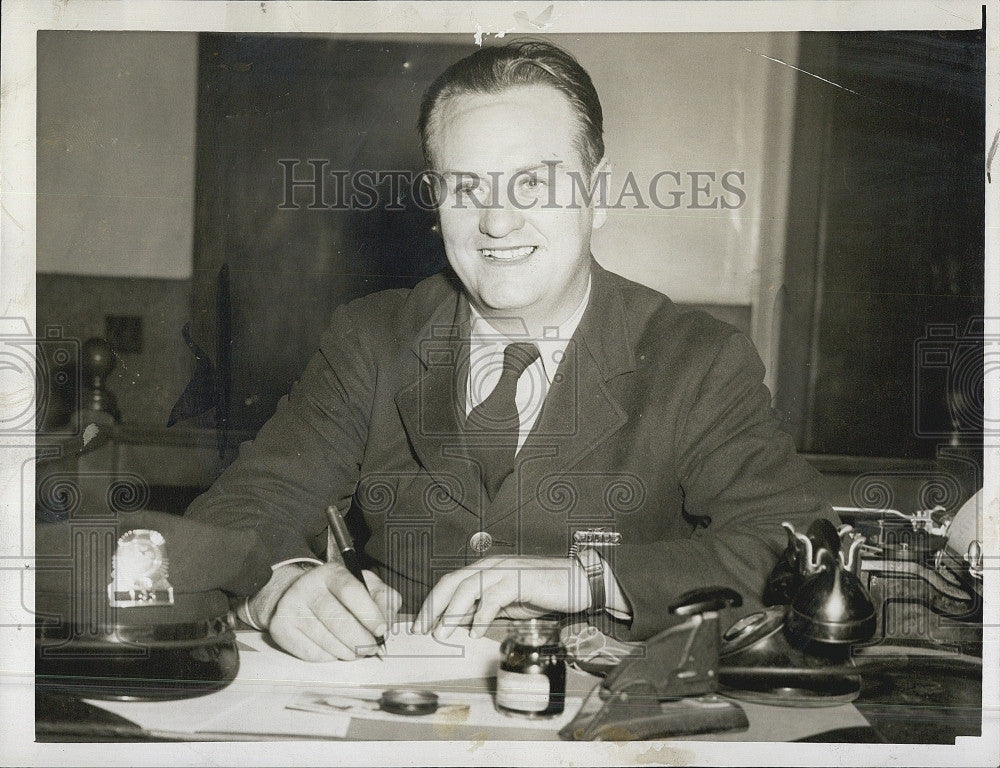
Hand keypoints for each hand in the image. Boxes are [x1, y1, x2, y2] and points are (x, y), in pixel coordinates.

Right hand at [268, 563, 400, 660]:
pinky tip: (335, 649)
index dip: (369, 614)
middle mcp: (308, 586)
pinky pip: (312, 653)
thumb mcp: (365, 585)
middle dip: (361, 640)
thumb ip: (383, 599)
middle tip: (371, 647)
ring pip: (327, 640)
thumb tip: (387, 622)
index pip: (351, 591)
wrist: (298, 595)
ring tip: (356, 650)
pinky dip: (330, 656)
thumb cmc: (339, 594)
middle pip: (339, 620)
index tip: (381, 630)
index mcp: (331, 572)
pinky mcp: (280, 628)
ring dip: (348, 652)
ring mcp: (291, 607)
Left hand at [413, 556, 589, 638]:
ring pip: (470, 588)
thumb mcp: (507, 604)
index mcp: (486, 570)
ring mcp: (506, 571)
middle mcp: (492, 566)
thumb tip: (457, 624)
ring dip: (453, 612)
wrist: (577, 583)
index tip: (420, 624)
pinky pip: (494, 597)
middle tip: (422, 629)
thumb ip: (483, 610)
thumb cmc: (542, 592)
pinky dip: (482, 615)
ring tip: (443, 633)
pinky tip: (476, 631)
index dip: (433, 602)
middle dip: (434, 606)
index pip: (451, 582)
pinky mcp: (521, 580)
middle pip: (453, 582)